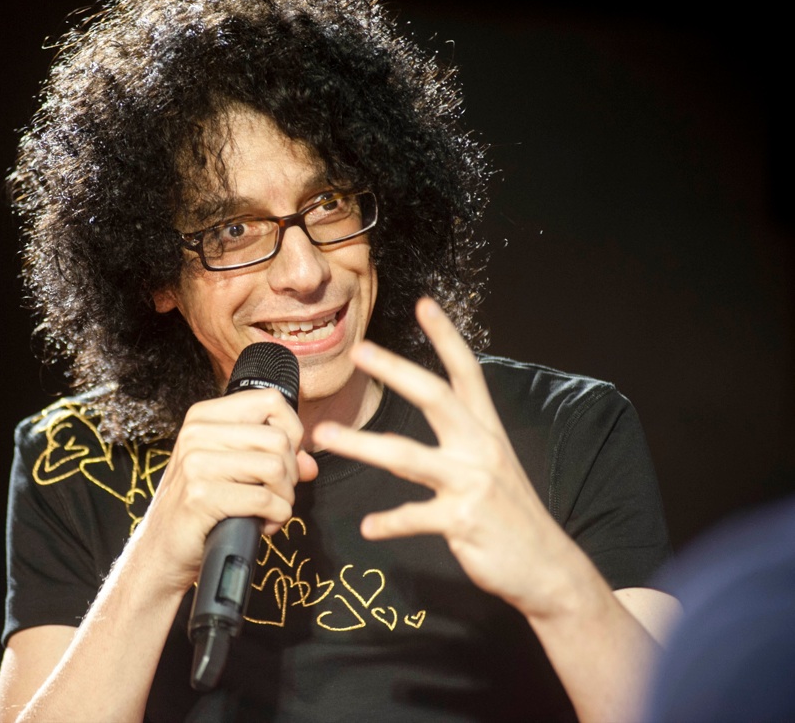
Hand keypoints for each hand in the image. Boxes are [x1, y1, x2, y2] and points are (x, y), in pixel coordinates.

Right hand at [141, 387, 318, 593]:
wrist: (160, 551)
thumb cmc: (199, 509)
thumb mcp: (231, 472)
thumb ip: (271, 458)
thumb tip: (309, 463)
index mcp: (203, 417)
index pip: (270, 401)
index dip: (291, 431)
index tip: (283, 459)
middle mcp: (196, 433)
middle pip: (278, 439)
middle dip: (290, 474)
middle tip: (276, 495)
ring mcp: (195, 463)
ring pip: (275, 467)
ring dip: (285, 497)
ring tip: (270, 511)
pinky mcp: (200, 496)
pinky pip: (264, 499)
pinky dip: (276, 517)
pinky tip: (263, 526)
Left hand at [312, 297, 579, 616]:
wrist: (546, 567)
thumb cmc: (510, 514)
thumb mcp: (493, 466)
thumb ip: (463, 438)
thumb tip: (433, 410)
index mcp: (486, 431)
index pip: (466, 373)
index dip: (446, 337)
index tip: (424, 304)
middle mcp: (480, 449)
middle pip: (435, 398)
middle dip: (396, 371)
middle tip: (360, 351)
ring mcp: (472, 483)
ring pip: (407, 457)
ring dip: (361, 444)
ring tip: (324, 436)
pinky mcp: (463, 520)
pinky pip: (414, 517)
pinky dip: (389, 523)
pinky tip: (368, 526)